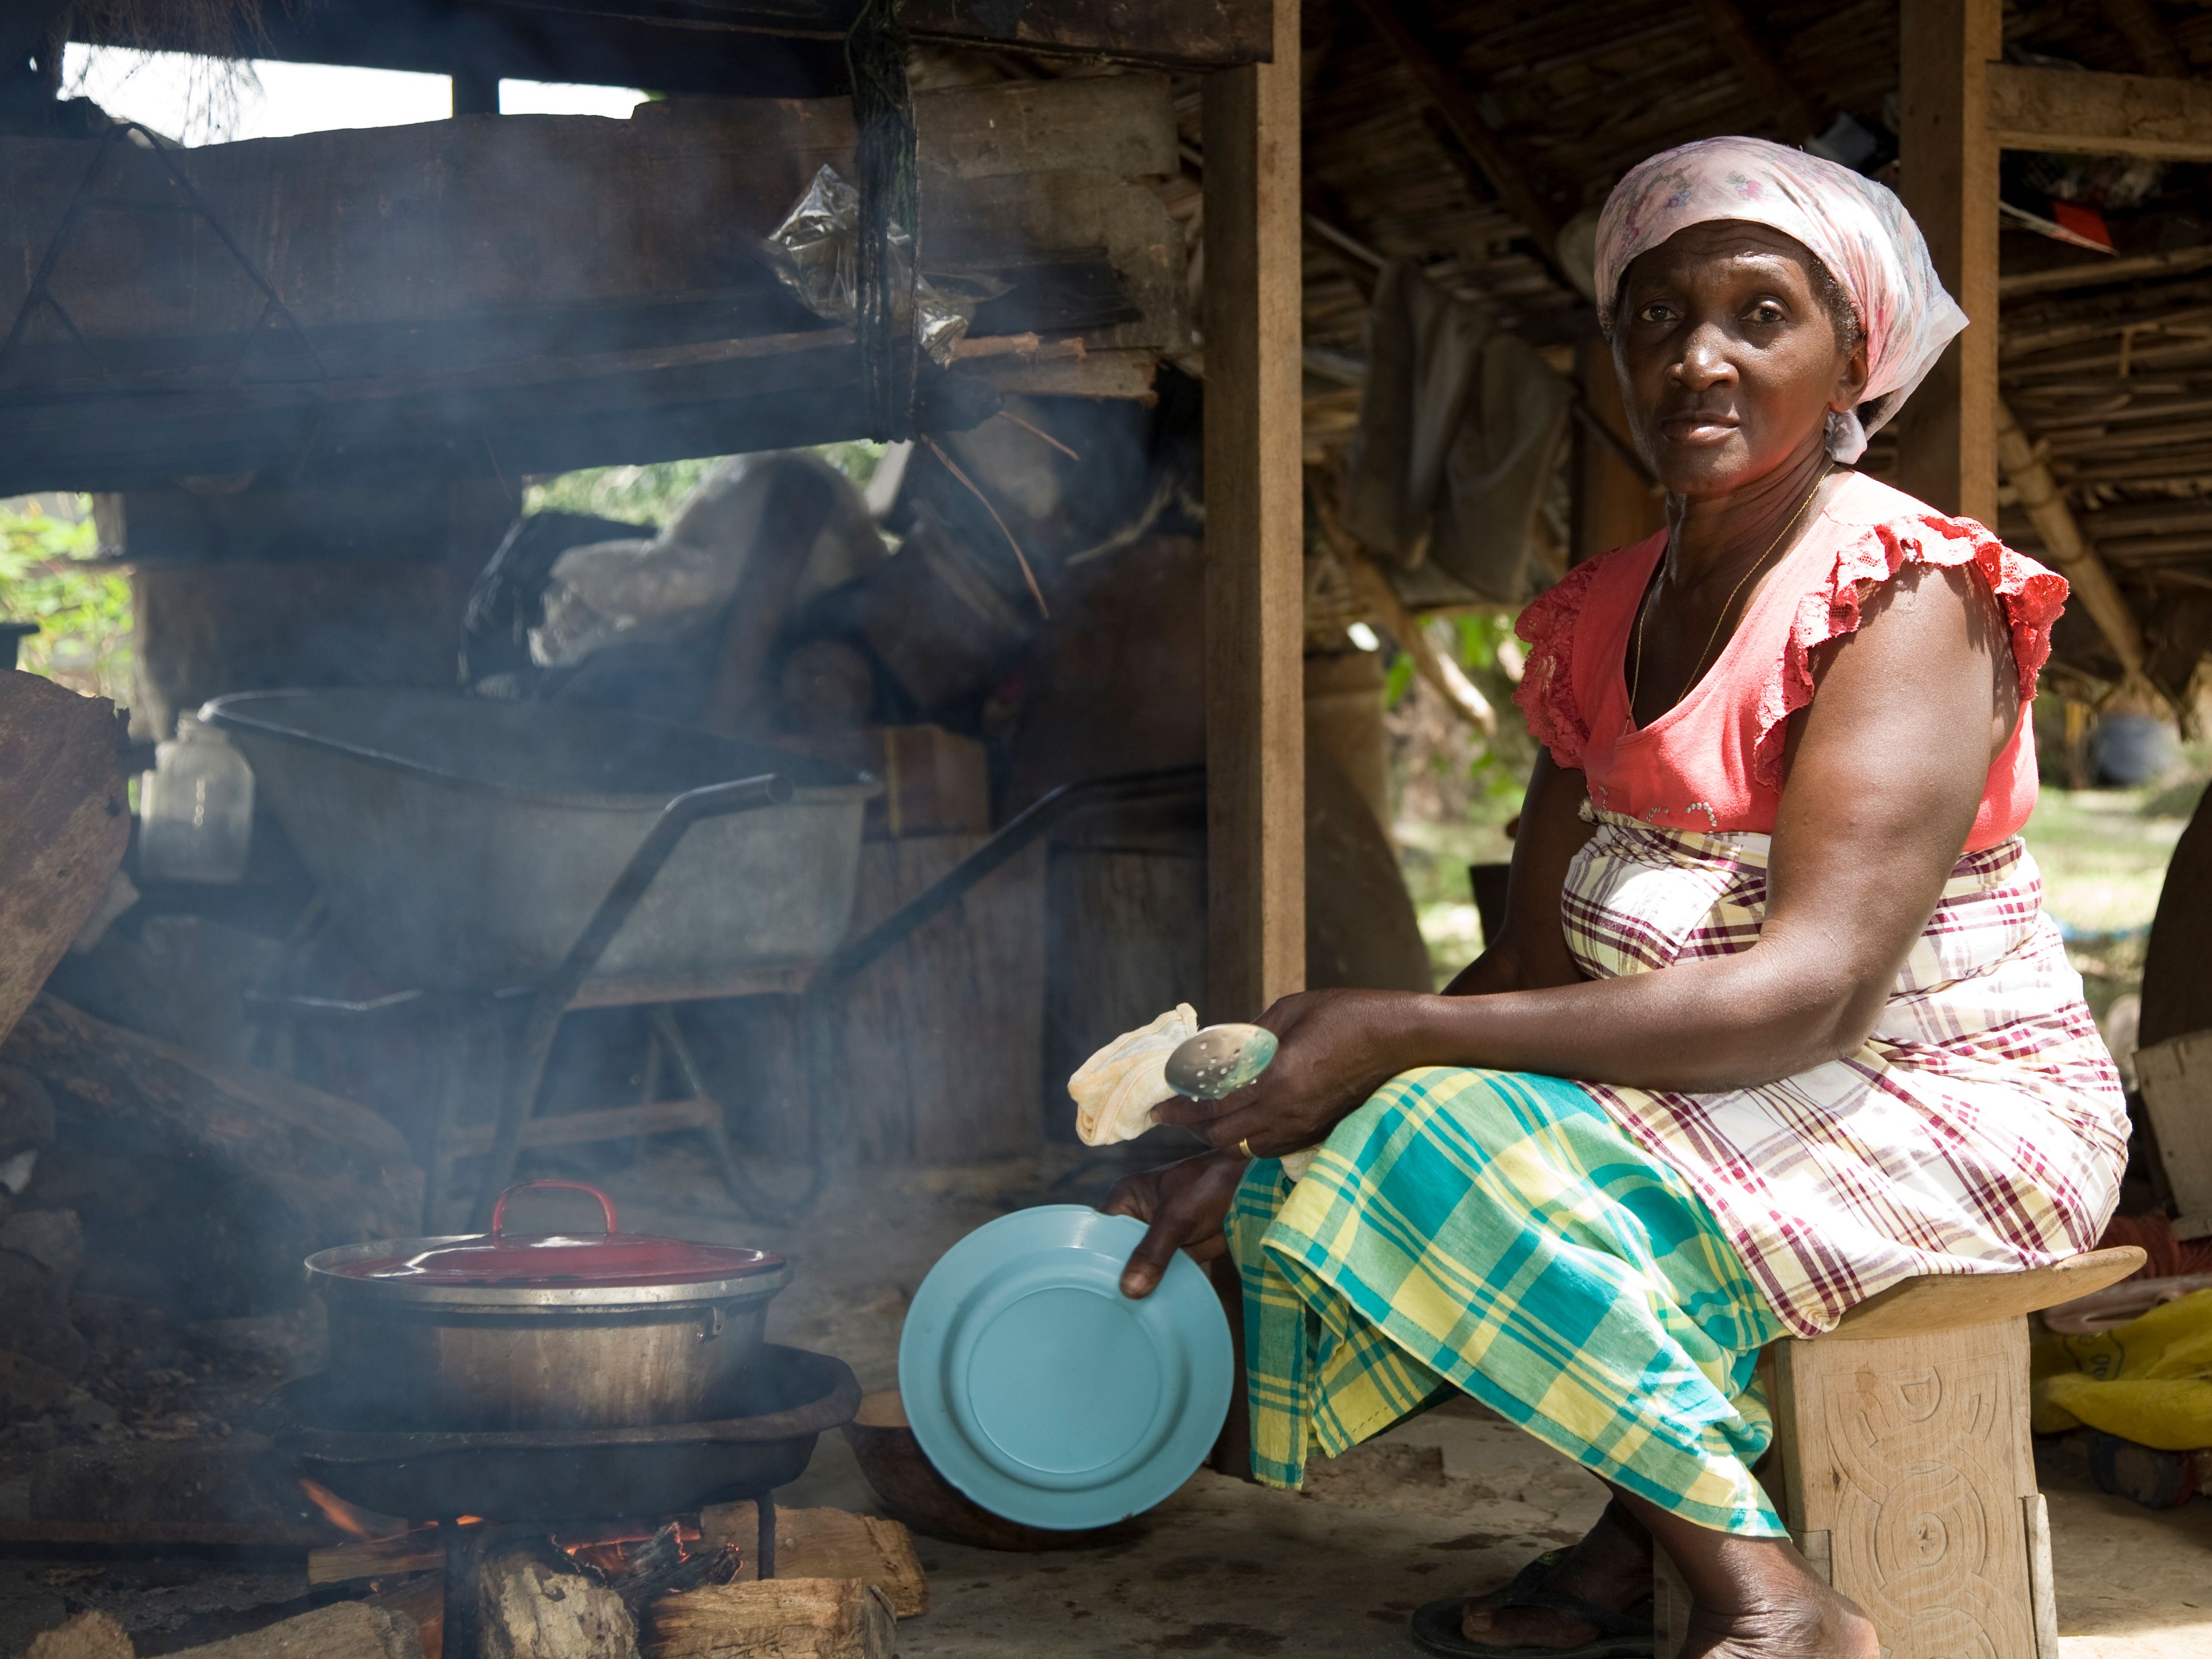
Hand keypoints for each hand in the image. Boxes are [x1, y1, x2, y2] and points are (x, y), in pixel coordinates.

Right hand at [1099, 1149, 1248, 1298]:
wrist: (1251, 1192)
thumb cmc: (1208, 1186)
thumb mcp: (1176, 1217)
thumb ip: (1152, 1252)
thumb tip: (1129, 1289)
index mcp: (1125, 1200)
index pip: (1098, 1232)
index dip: (1091, 1257)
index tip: (1086, 1287)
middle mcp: (1135, 1220)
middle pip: (1115, 1254)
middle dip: (1114, 1278)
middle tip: (1101, 1310)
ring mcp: (1155, 1240)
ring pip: (1138, 1269)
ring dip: (1136, 1287)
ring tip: (1119, 1318)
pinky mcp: (1175, 1255)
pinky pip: (1160, 1277)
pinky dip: (1158, 1290)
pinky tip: (1146, 1313)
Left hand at [1150, 987, 1413, 1159]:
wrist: (1402, 1040)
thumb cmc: (1347, 1014)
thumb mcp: (1289, 1011)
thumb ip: (1250, 1037)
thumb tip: (1219, 1052)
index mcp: (1275, 1078)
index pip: (1212, 1105)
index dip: (1180, 1108)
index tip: (1158, 1108)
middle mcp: (1286, 1112)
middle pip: (1222, 1136)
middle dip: (1192, 1127)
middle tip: (1174, 1113)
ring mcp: (1303, 1127)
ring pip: (1245, 1148)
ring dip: (1219, 1135)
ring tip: (1204, 1116)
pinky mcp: (1316, 1132)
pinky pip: (1270, 1147)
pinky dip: (1247, 1138)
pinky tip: (1242, 1120)